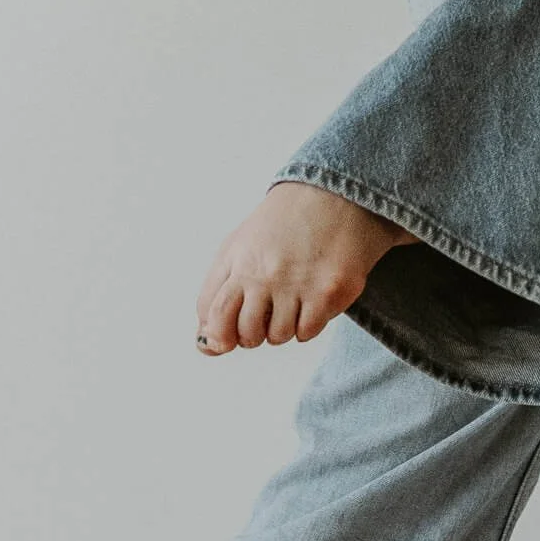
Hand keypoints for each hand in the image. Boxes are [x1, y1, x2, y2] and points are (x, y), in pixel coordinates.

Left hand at [196, 182, 407, 353]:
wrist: (335, 195)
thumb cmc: (282, 226)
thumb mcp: (238, 247)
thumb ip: (215, 293)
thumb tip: (205, 345)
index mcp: (240, 262)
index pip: (216, 315)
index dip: (218, 335)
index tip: (227, 338)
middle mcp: (266, 274)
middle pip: (247, 333)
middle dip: (252, 334)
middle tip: (266, 314)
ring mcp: (298, 283)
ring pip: (279, 337)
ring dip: (283, 328)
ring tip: (292, 301)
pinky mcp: (329, 291)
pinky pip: (307, 332)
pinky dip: (308, 325)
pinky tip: (312, 301)